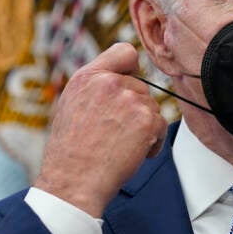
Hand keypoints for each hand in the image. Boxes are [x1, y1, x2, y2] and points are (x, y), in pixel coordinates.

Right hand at [35, 43, 167, 216]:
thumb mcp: (72, 105)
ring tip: (120, 145)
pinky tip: (133, 153)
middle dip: (135, 108)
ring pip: (152, 107)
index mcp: (88, 76)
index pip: (124, 51)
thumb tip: (120, 79)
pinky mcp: (146, 120)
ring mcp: (130, 99)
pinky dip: (153, 142)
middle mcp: (109, 83)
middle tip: (115, 132)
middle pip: (142, 87)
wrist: (74, 182)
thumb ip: (96, 87)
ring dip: (144, 126)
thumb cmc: (71, 151)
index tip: (129, 83)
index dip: (131, 68)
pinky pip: (161, 125)